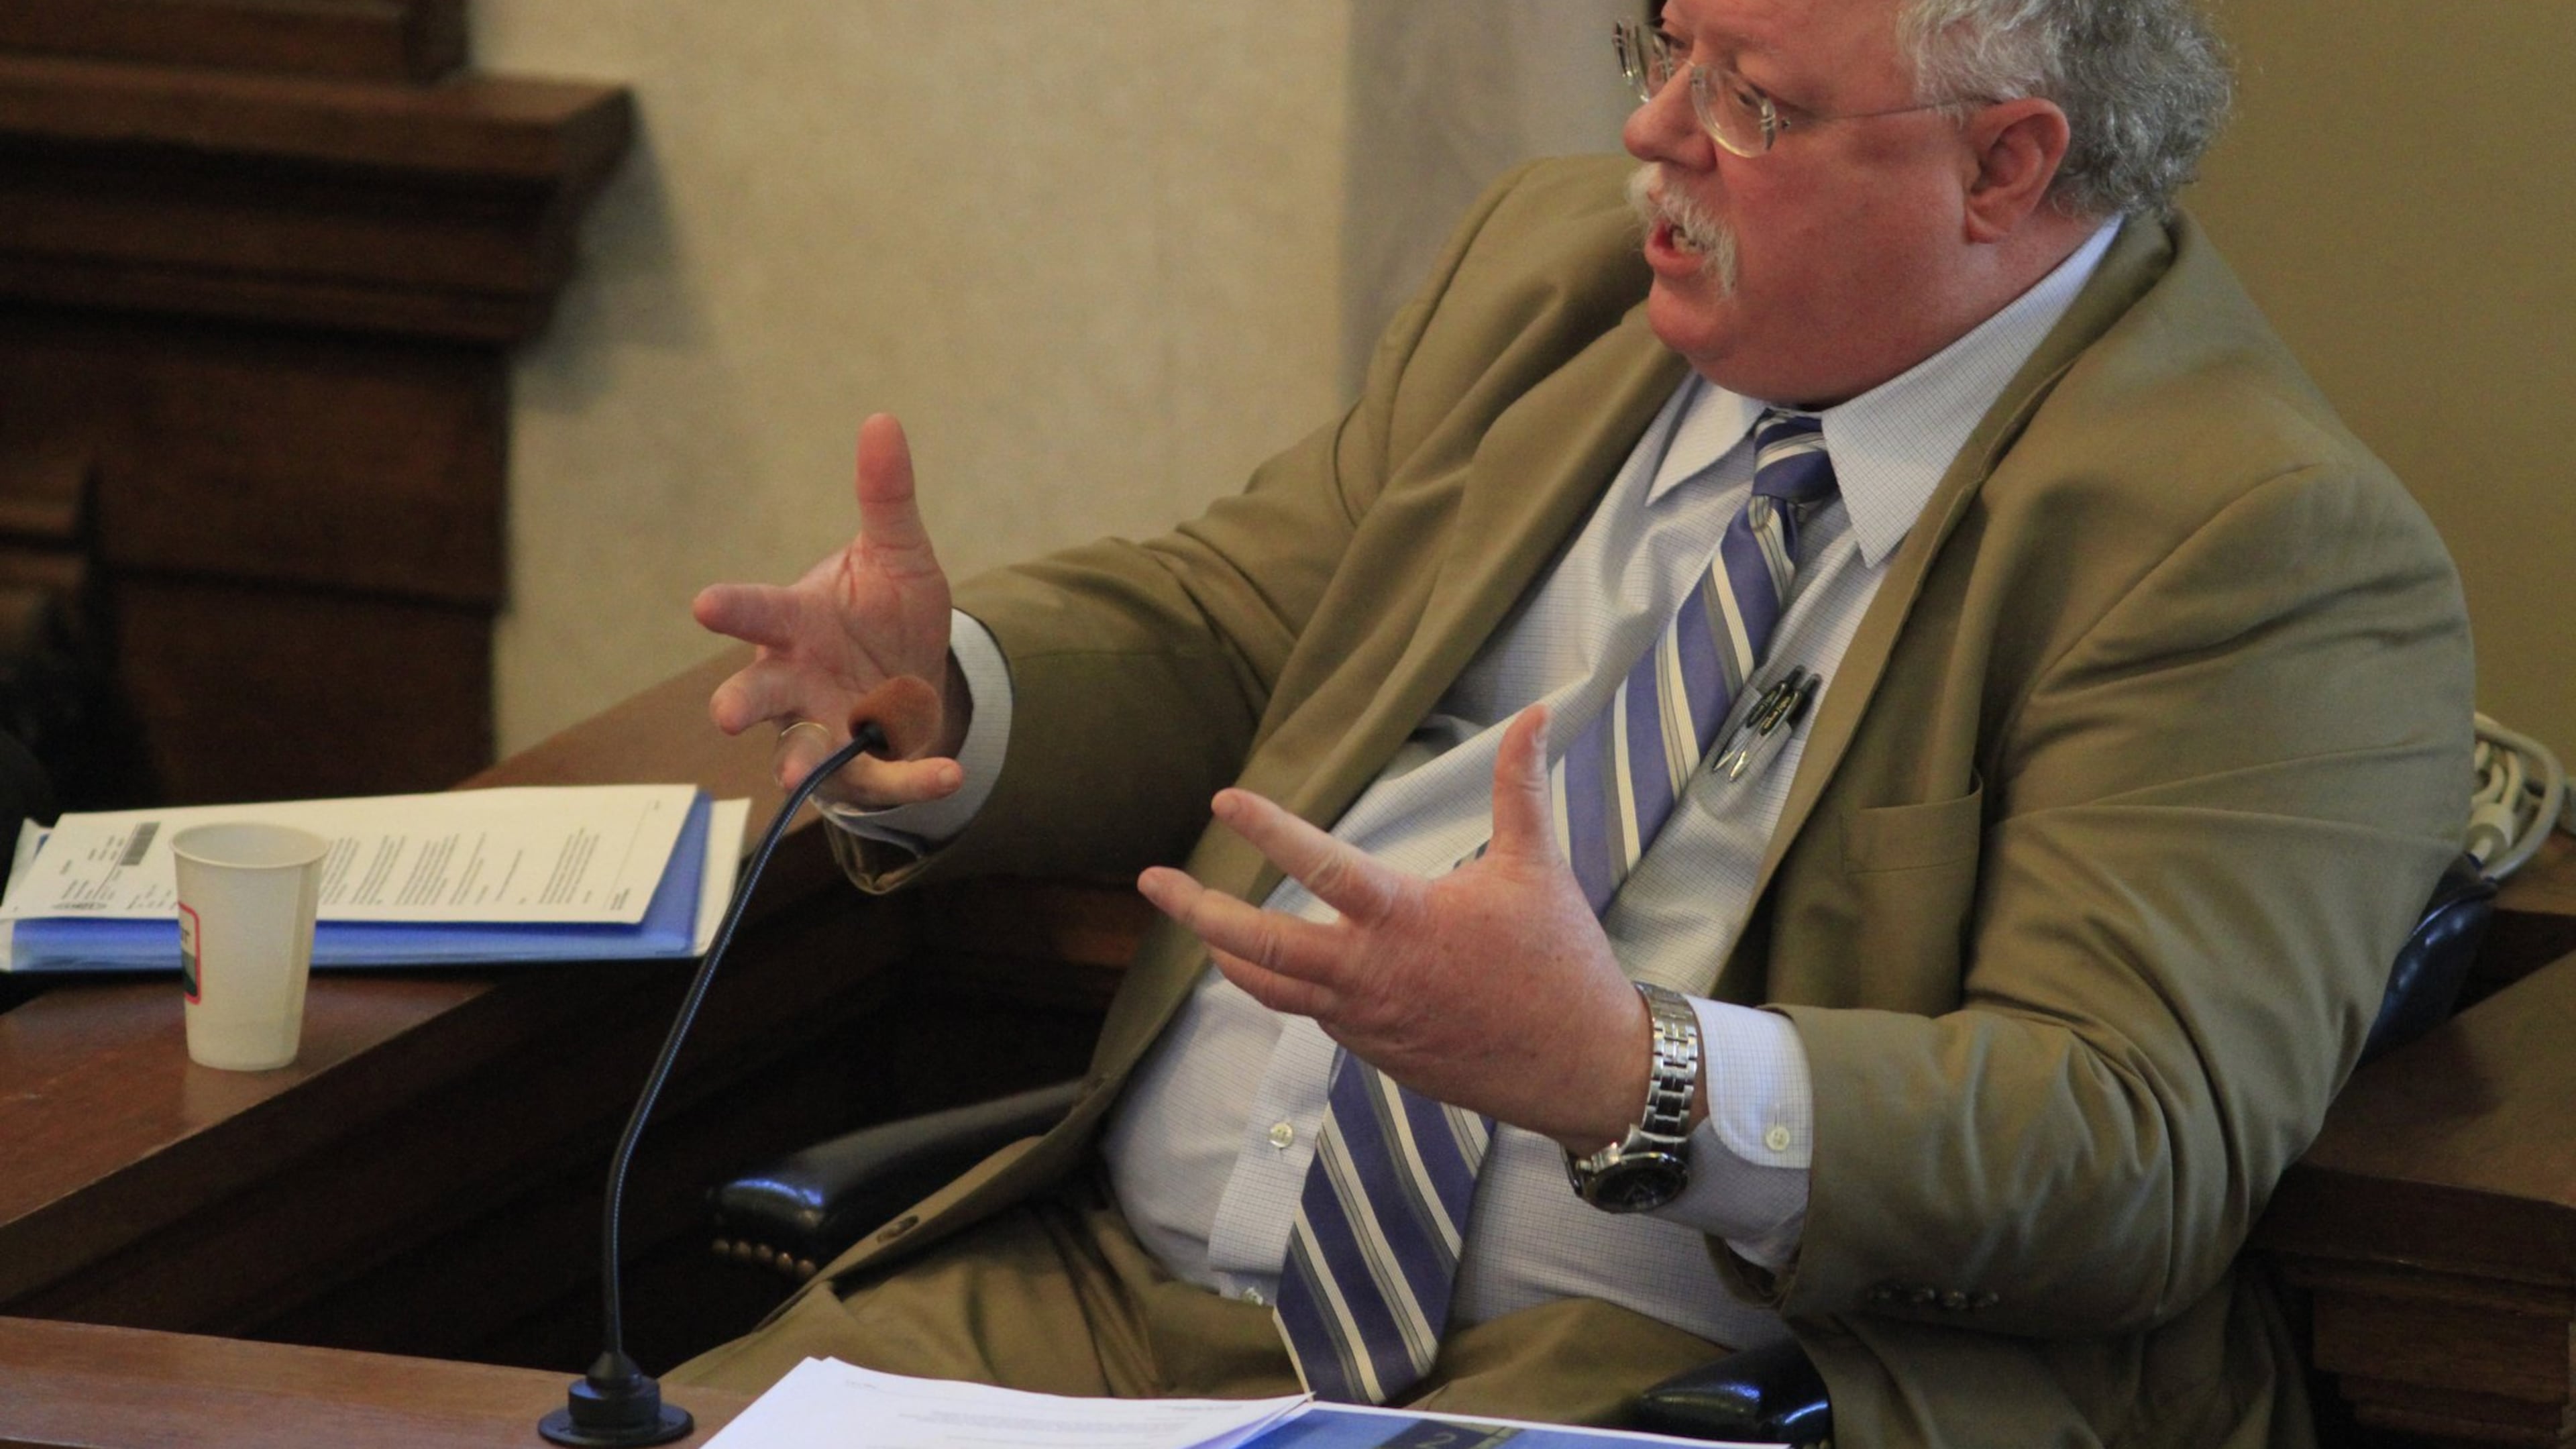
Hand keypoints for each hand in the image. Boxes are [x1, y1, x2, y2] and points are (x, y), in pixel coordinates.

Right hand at [693, 414, 969, 805]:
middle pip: (757, 692)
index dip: (731, 608)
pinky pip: (881, 780)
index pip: (757, 612)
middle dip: (740, 702)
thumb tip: (884, 420)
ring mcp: (821, 727)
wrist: (916, 674)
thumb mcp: (898, 553)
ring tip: (796, 777)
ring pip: (798, 750)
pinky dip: (914, 781)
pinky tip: (950, 774)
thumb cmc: (886, 611)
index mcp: (796, 624)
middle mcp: (794, 680)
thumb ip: (886, 497)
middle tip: (726, 714)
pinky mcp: (860, 768)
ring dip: (798, 763)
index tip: (705, 603)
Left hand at [1137, 707, 1662, 1151]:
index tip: (1222, 801)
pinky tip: (1295, 967)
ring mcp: (1366, 1022)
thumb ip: (1520, 785)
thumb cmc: (1561, 962)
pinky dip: (1296, 986)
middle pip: (1259, 948)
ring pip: (1274, 989)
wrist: (1584, 1069)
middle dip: (1197, 913)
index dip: (1268, 830)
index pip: (1320, 868)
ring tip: (1202, 928)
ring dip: (1231, 955)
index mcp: (1405, 920)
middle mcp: (1370, 976)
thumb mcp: (1537, 865)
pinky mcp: (1376, 1054)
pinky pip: (1317, 1015)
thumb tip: (1538, 711)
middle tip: (1150, 884)